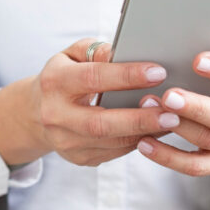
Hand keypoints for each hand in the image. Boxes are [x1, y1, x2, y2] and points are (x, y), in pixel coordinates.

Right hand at [0, 38, 173, 166]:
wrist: (35, 113)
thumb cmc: (64, 76)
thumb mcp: (73, 55)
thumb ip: (98, 51)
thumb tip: (125, 53)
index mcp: (54, 82)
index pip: (92, 78)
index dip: (126, 76)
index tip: (158, 71)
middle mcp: (55, 115)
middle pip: (101, 122)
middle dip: (140, 118)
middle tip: (173, 111)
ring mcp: (66, 141)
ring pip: (111, 142)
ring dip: (145, 133)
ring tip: (173, 121)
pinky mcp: (79, 158)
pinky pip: (115, 152)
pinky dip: (139, 142)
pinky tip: (158, 132)